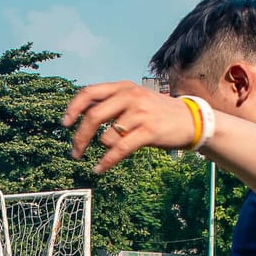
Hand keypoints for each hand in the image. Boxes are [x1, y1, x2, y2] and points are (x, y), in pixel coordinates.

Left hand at [62, 82, 199, 173]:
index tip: (64, 124)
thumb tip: (82, 114)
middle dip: (79, 137)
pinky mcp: (149, 131)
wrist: (191, 119)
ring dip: (100, 150)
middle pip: (93, 116)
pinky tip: (99, 168)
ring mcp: (140, 113)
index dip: (73, 108)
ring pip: (106, 136)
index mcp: (123, 87)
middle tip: (74, 152)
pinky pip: (120, 149)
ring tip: (101, 157)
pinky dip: (107, 161)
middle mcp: (131, 96)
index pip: (89, 92)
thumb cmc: (157, 113)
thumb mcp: (135, 99)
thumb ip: (112, 104)